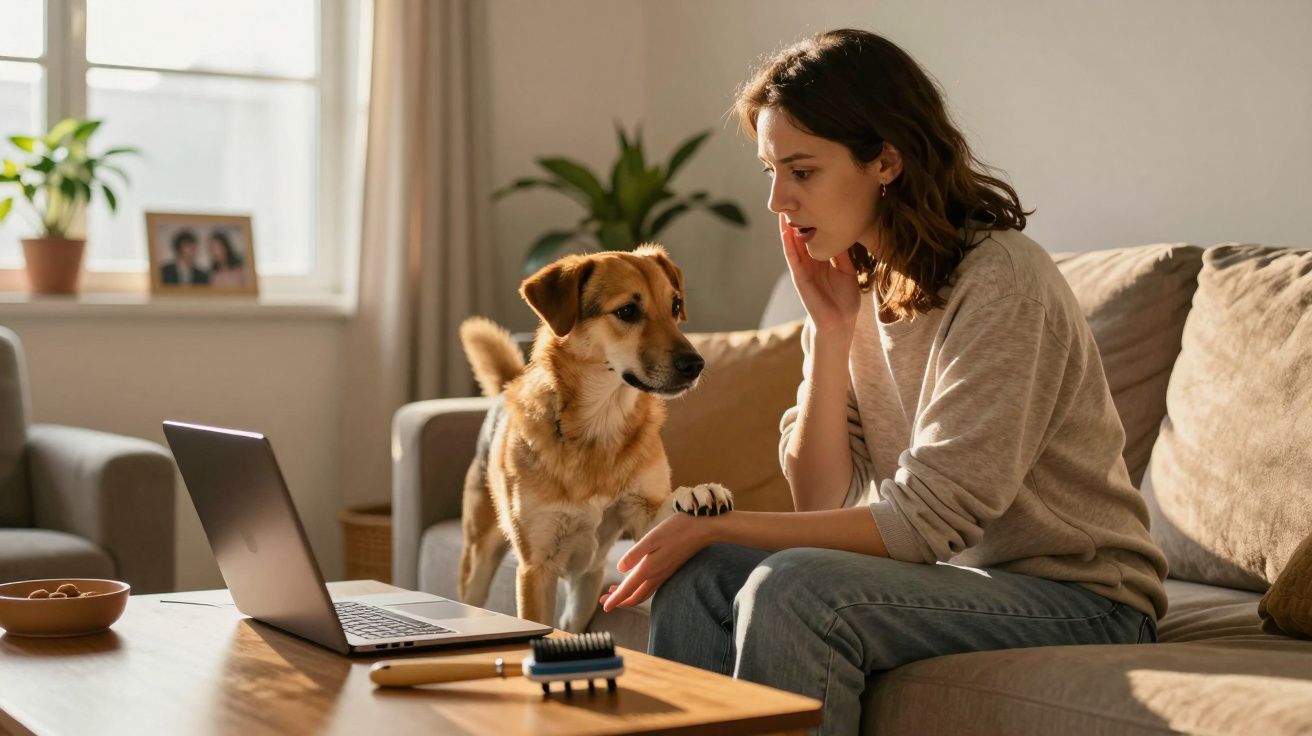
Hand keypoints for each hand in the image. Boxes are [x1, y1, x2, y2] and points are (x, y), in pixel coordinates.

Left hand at [599, 513, 710, 611]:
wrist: (702, 528)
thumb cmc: (677, 529)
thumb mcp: (652, 538)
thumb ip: (635, 554)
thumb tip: (620, 569)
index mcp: (650, 568)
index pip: (628, 590)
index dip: (615, 599)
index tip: (604, 607)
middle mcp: (657, 575)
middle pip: (635, 596)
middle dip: (619, 601)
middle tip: (604, 602)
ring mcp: (664, 573)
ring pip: (644, 592)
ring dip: (628, 596)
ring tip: (614, 592)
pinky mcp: (669, 569)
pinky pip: (651, 587)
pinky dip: (639, 589)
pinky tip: (635, 582)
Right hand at [779, 212, 861, 335]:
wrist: (840, 323)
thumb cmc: (844, 301)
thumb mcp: (847, 271)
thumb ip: (842, 254)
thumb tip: (841, 231)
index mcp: (822, 260)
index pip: (815, 236)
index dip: (812, 220)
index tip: (812, 201)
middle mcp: (810, 262)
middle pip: (801, 236)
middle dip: (797, 219)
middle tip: (794, 198)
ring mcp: (803, 269)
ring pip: (793, 243)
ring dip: (787, 227)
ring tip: (784, 208)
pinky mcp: (799, 277)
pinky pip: (791, 257)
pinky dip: (787, 243)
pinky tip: (784, 230)